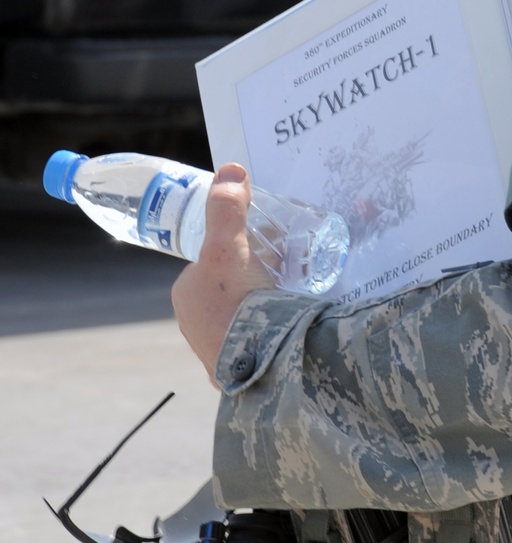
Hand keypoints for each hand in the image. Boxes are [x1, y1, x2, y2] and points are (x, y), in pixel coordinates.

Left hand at [171, 163, 272, 382]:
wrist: (262, 363)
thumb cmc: (238, 303)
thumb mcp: (229, 246)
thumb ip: (227, 209)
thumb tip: (231, 170)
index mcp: (186, 295)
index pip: (212, 263)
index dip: (239, 251)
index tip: (267, 249)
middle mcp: (194, 325)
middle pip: (229, 288)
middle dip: (255, 278)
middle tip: (286, 271)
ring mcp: (215, 351)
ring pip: (243, 316)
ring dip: (264, 306)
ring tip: (295, 295)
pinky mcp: (239, 373)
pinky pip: (256, 342)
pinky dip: (271, 332)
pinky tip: (290, 327)